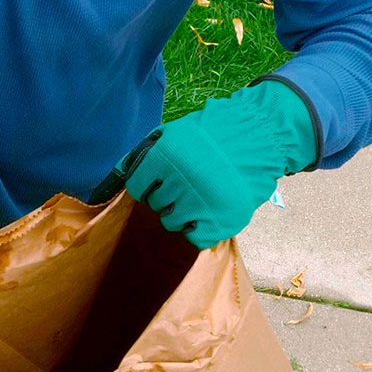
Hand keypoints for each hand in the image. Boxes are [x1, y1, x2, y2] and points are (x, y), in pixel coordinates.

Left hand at [95, 78, 317, 248]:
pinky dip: (200, 229)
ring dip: (183, 213)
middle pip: (156, 207)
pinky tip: (209, 211)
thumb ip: (143, 156)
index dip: (149, 187)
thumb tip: (111, 183)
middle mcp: (182, 180)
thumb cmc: (211, 135)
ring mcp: (203, 202)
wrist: (260, 135)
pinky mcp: (222, 220)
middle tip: (188, 185)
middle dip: (168, 198)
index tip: (162, 182)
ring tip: (200, 196)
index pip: (139, 189)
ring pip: (173, 224)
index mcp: (165, 156)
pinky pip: (195, 237)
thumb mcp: (173, 134)